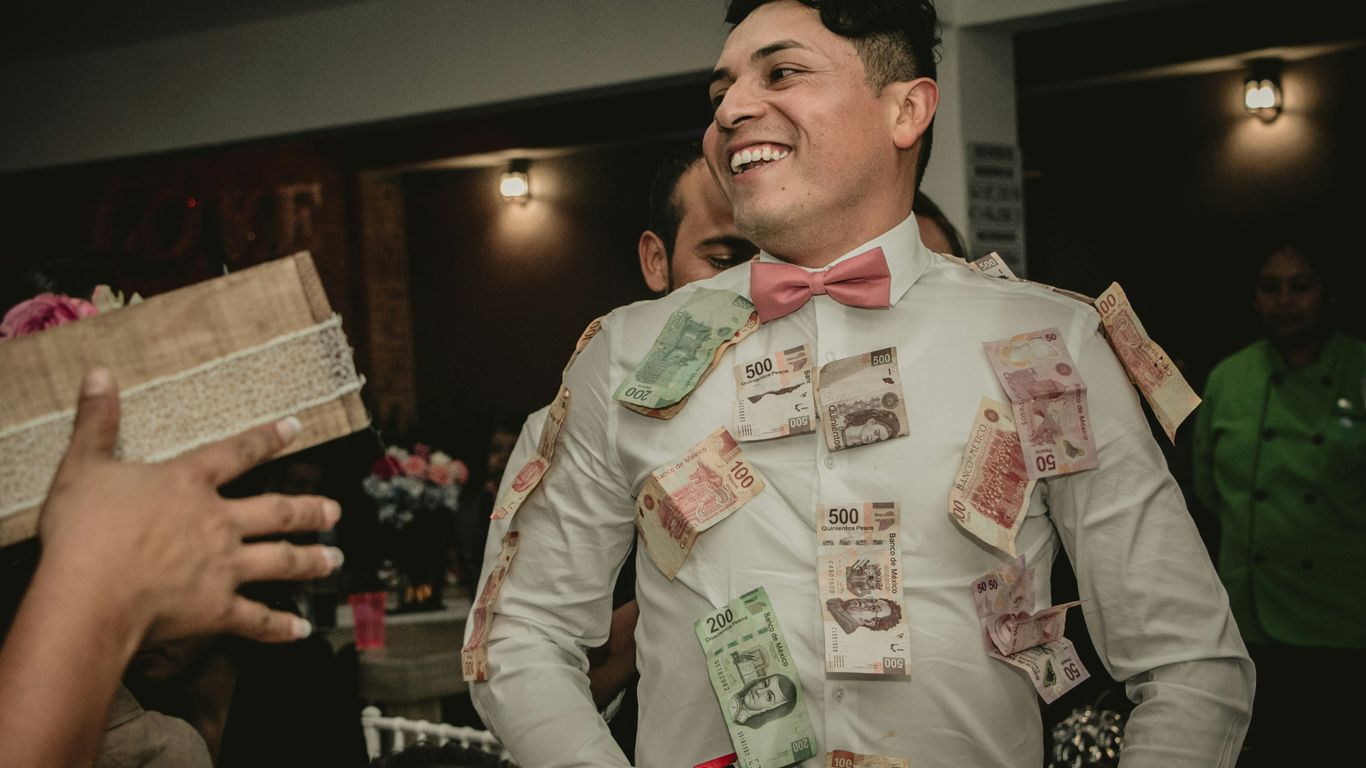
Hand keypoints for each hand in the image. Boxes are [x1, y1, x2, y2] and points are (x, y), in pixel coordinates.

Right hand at [39, 368, 343, 643]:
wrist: (88, 593)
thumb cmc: (82, 530)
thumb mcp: (82, 466)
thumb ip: (96, 422)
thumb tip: (98, 373)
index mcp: (189, 483)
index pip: (237, 452)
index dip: (267, 438)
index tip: (296, 427)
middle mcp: (218, 522)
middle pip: (276, 511)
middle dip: (309, 510)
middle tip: (335, 511)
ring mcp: (223, 567)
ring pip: (281, 561)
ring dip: (311, 561)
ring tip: (335, 561)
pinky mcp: (217, 609)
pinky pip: (257, 620)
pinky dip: (281, 628)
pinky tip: (302, 630)